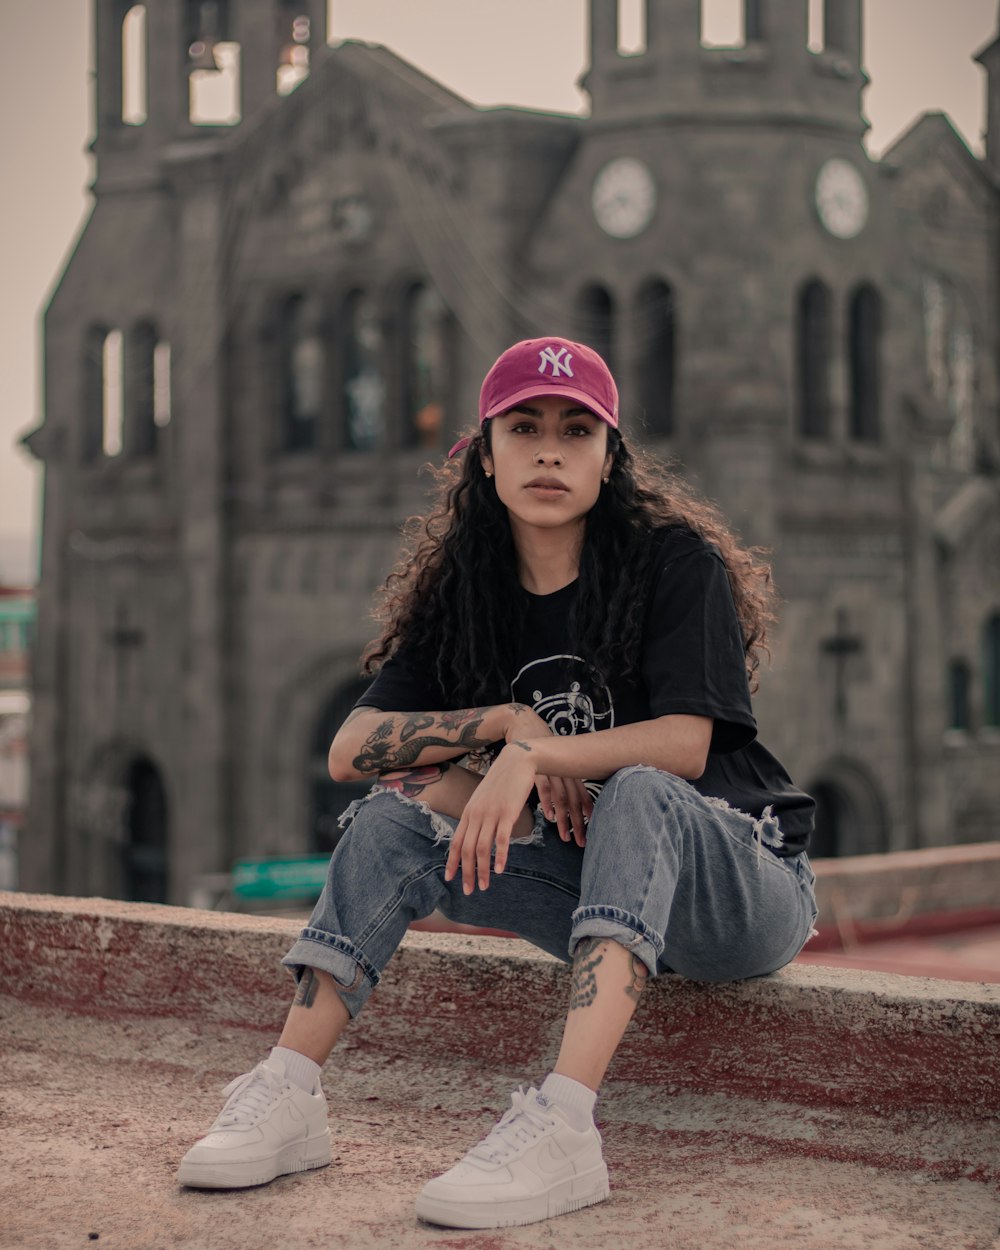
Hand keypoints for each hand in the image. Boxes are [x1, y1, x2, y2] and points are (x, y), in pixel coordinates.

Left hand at [444, 742, 536, 892]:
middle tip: (469, 891)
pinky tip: (500, 869)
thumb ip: (478, 816)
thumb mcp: (483, 798)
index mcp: (468, 813)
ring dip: (482, 870)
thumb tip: (475, 834)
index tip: (450, 879)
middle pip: (466, 849)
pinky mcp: (507, 813)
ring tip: (485, 886)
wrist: (516, 761)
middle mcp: (476, 815)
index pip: (455, 842)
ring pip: (481, 848)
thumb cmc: (501, 782)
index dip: (452, 862)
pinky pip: (501, 839)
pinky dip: (499, 857)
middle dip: (466, 873)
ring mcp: (491, 814)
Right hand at [505, 707, 592, 846]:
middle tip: (582, 842)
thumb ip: (562, 781)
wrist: (524, 727)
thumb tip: (566, 803)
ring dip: (565, 819)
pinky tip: (551, 817)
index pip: (583, 795)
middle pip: (574, 801)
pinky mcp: (535, 769)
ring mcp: (550, 770)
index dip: (587, 813)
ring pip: (561, 798)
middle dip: (579, 823)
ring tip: (565, 837)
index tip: (592, 831)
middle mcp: (564, 771)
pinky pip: (544, 788)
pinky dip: (548, 803)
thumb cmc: (540, 749)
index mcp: (570, 770)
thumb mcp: (555, 764)